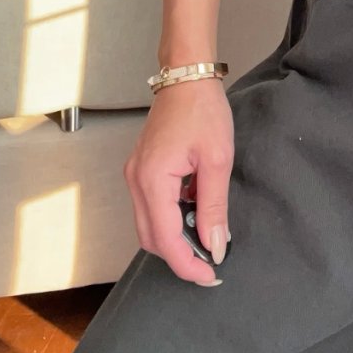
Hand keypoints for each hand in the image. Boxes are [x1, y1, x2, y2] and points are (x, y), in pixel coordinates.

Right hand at [123, 78, 233, 285]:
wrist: (186, 76)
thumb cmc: (202, 110)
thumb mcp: (217, 160)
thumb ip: (214, 206)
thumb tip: (215, 244)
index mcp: (152, 180)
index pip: (166, 240)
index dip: (188, 264)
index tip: (211, 275)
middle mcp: (135, 181)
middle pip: (152, 238)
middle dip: (180, 257)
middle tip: (211, 262)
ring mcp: (135, 175)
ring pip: (149, 225)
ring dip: (175, 238)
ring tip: (207, 239)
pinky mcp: (141, 170)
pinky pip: (151, 207)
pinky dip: (171, 219)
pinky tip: (196, 213)